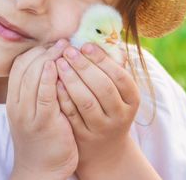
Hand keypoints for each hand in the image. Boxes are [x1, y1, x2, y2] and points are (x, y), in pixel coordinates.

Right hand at [7, 39, 78, 179]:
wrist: (40, 170)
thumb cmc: (43, 137)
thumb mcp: (35, 111)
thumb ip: (41, 90)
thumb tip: (55, 64)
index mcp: (14, 99)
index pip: (19, 65)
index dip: (36, 51)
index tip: (53, 43)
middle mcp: (17, 104)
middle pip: (25, 67)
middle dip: (44, 50)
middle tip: (62, 41)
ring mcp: (27, 113)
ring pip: (32, 77)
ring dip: (49, 58)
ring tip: (65, 48)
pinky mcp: (42, 122)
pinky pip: (44, 95)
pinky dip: (49, 78)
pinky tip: (58, 66)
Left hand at [55, 42, 139, 173]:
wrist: (105, 147)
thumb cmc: (109, 106)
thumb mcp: (118, 90)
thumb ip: (111, 66)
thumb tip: (101, 38)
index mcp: (132, 99)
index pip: (119, 75)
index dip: (102, 59)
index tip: (85, 45)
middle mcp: (120, 115)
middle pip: (102, 87)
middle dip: (84, 66)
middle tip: (68, 51)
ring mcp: (102, 128)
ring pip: (86, 101)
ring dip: (71, 80)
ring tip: (59, 62)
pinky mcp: (84, 136)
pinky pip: (71, 114)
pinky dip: (62, 97)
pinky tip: (54, 82)